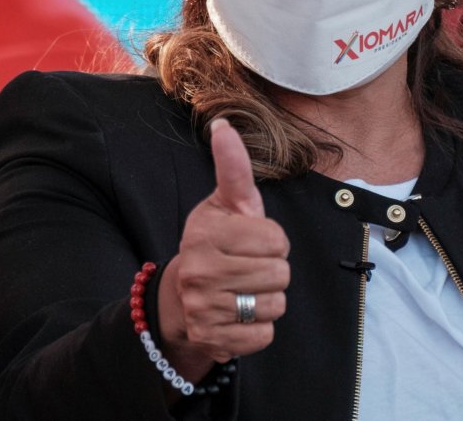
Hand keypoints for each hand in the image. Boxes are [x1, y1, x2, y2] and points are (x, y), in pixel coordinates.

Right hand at [157, 118, 290, 370]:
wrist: (183, 296)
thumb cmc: (218, 242)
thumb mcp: (227, 203)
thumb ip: (233, 167)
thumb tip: (223, 124)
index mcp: (207, 233)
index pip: (277, 240)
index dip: (275, 241)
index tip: (255, 242)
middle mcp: (200, 270)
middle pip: (280, 274)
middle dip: (273, 271)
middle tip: (250, 267)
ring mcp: (204, 307)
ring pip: (275, 305)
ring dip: (268, 299)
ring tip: (245, 290)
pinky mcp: (213, 338)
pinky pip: (264, 335)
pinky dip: (260, 328)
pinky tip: (240, 314)